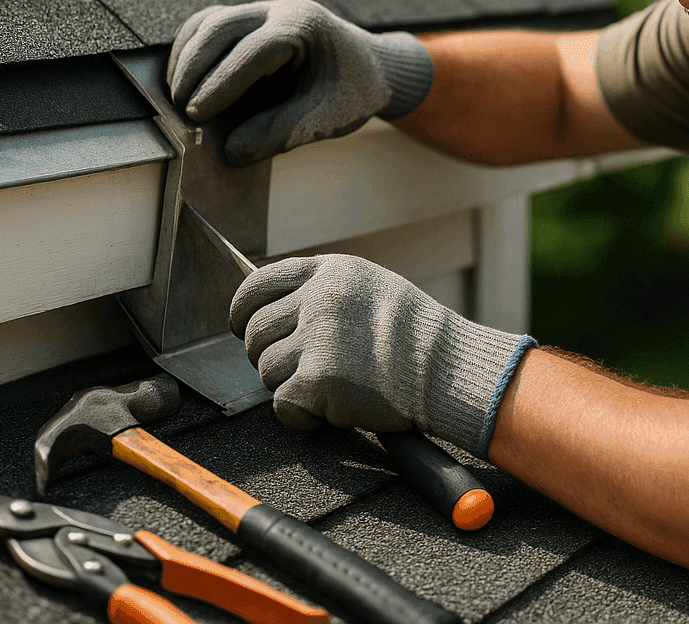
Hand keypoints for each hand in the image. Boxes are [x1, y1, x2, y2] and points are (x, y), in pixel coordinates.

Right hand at [167, 0, 432, 165]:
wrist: (372, 69)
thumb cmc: (354, 91)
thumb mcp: (328, 118)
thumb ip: (281, 133)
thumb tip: (230, 152)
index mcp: (304, 26)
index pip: (252, 50)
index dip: (220, 83)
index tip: (196, 115)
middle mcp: (280, 10)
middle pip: (221, 26)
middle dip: (194, 68)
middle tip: (180, 110)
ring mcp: (263, 10)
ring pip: (210, 21)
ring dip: (186, 57)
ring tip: (175, 96)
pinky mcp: (250, 20)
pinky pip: (210, 25)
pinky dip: (191, 50)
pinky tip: (184, 79)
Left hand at [229, 254, 535, 456]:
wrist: (447, 371)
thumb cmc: (414, 336)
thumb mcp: (370, 288)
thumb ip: (322, 291)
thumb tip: (273, 308)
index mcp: (330, 272)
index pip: (258, 284)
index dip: (242, 310)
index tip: (241, 326)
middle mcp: (319, 299)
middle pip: (256, 332)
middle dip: (268, 355)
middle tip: (299, 369)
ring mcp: (318, 339)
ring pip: (266, 370)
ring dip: (289, 386)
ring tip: (330, 387)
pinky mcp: (318, 381)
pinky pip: (282, 405)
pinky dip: (301, 415)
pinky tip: (331, 409)